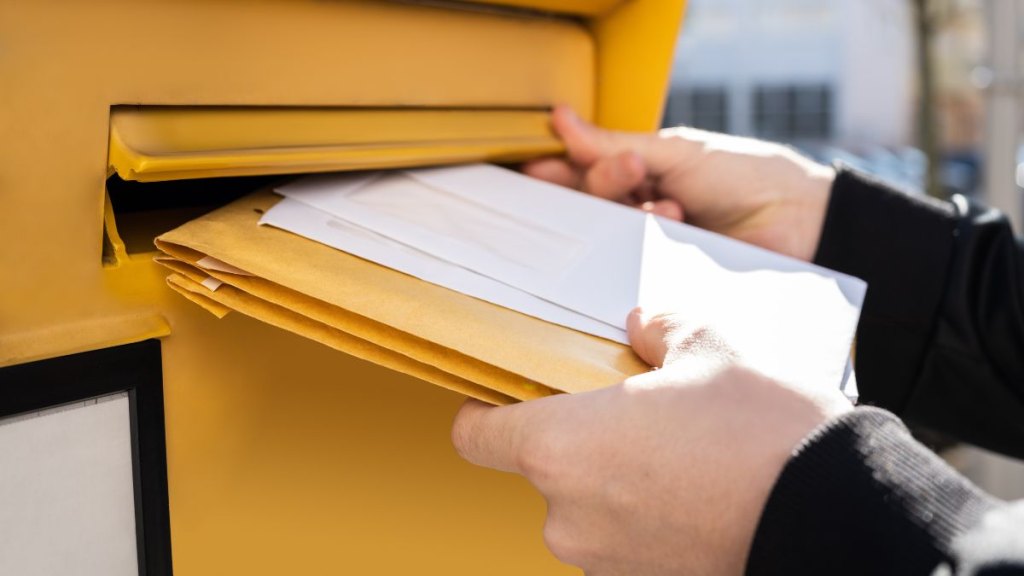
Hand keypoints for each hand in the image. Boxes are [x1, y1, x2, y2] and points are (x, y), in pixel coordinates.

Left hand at [451, 309, 851, 574]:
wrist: (834, 513)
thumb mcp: (706, 350)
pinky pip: (625, 538)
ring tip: (676, 452)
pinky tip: (695, 488)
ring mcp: (604, 559)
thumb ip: (657, 330)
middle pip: (541, 469)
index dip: (484, 413)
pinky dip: (645, 514)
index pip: (477, 437)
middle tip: (631, 414)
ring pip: (586, 506)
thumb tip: (643, 324)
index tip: (507, 398)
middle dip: (577, 442)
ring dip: (615, 480)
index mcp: (559, 446)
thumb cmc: (758, 429)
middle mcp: (566, 513)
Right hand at [524, 106, 835, 260]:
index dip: (561, 170)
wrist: (799, 221)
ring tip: (672, 205)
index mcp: (643, 173)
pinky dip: (648, 241)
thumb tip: (563, 121)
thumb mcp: (676, 152)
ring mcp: (652, 244)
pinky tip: (676, 226)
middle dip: (605, 183)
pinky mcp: (664, 275)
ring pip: (610, 233)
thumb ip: (614, 145)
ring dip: (635, 211)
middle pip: (593, 202)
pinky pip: (633, 264)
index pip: (587, 172)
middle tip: (632, 171)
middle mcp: (642, 209)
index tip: (539, 166)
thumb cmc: (745, 176)